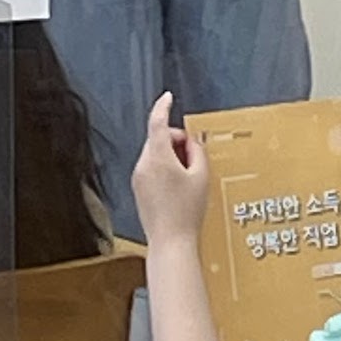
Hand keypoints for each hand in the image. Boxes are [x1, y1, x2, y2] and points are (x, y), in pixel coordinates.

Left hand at [133, 90, 210, 248]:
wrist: (170, 242)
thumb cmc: (187, 212)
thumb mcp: (202, 177)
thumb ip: (197, 152)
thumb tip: (190, 142)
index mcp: (158, 158)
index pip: (158, 123)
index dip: (163, 107)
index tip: (168, 98)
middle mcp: (143, 165)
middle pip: (159, 140)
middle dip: (177, 143)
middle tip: (194, 160)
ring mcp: (138, 178)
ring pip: (155, 155)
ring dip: (171, 157)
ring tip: (188, 180)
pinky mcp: (138, 189)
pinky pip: (151, 169)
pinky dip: (164, 169)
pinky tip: (178, 188)